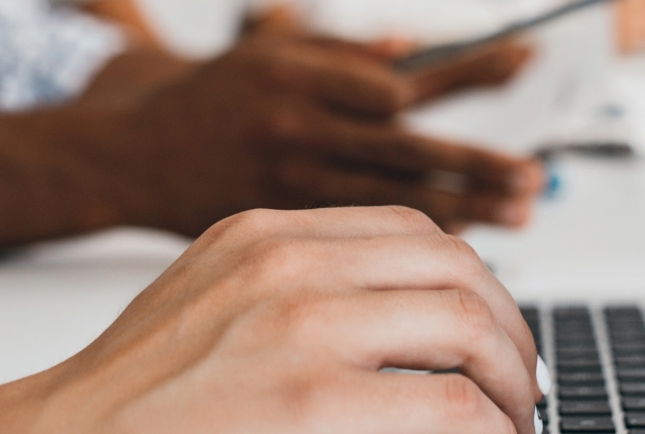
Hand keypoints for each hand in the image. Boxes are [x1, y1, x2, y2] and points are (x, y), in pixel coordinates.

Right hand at [18, 207, 540, 433]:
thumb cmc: (128, 399)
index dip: (471, 281)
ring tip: (510, 423)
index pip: (412, 231)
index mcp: (262, 236)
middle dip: (507, 329)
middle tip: (516, 384)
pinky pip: (446, 406)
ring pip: (465, 329)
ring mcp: (300, 331)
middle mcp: (286, 266)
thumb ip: (290, 292)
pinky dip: (485, 430)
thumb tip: (395, 324)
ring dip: (508, 383)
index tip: (487, 326)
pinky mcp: (313, 404)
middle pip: (455, 269)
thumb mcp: (208, 302)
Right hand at [116, 36, 544, 235]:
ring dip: (463, 206)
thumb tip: (418, 45)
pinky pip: (358, 235)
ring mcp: (283, 182)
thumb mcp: (272, 51)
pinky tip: (457, 243)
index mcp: (293, 74)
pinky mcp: (278, 225)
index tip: (522, 64)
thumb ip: (346, 49)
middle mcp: (291, 128)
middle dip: (477, 161)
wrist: (134, 153)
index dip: (461, 78)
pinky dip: (412, 237)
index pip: (393, 88)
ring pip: (389, 198)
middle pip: (403, 145)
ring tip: (521, 210)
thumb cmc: (215, 95)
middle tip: (534, 172)